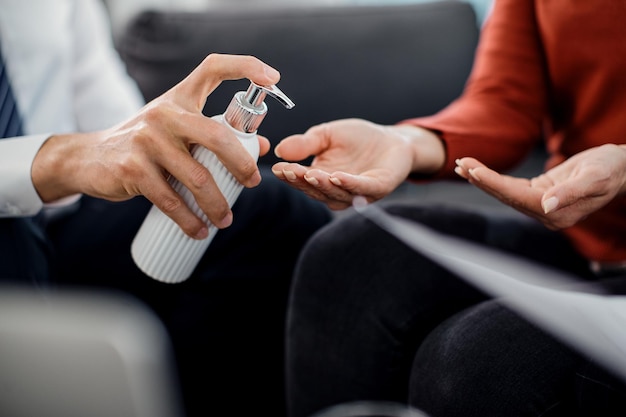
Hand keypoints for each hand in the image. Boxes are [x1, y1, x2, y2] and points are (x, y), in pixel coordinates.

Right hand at [32, 54, 280, 238]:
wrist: (89, 158)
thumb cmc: (145, 144)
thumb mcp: (178, 131)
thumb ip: (215, 134)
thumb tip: (260, 146)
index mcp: (179, 98)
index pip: (213, 68)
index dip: (244, 67)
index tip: (272, 78)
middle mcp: (164, 113)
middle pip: (216, 136)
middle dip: (241, 164)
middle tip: (251, 183)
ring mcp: (146, 140)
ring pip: (197, 177)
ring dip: (217, 205)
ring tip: (225, 220)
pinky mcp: (132, 168)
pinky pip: (171, 200)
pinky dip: (190, 220)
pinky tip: (199, 231)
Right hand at [272, 118, 444, 209]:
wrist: (392, 140)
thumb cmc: (359, 139)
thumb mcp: (327, 135)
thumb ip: (306, 143)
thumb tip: (279, 149)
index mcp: (323, 179)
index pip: (302, 181)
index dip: (290, 176)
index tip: (278, 168)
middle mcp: (338, 191)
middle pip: (316, 191)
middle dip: (302, 182)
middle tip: (290, 171)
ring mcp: (358, 192)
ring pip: (336, 194)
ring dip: (323, 185)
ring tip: (310, 174)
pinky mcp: (378, 188)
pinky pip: (361, 189)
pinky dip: (349, 184)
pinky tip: (337, 176)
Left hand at [455, 144, 625, 229]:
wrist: (623, 169)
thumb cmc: (612, 170)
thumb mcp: (595, 177)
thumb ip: (570, 192)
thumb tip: (547, 206)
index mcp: (556, 213)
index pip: (516, 197)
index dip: (493, 183)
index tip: (473, 170)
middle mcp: (546, 214)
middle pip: (506, 196)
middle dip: (481, 179)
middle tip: (460, 162)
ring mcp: (542, 206)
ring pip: (505, 192)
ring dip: (483, 179)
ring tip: (462, 165)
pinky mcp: (540, 195)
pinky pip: (511, 188)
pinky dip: (494, 179)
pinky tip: (478, 171)